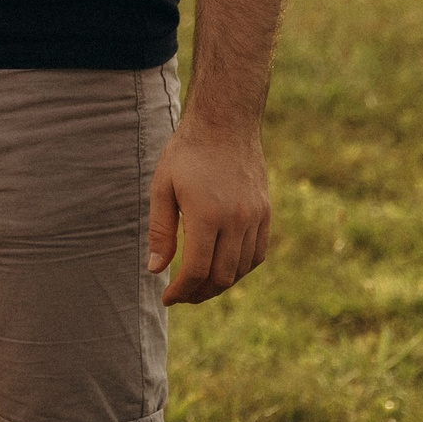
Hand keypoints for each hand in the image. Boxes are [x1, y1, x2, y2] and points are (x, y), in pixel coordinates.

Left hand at [146, 117, 270, 304]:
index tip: (167, 298)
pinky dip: (240, 268)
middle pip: (221, 277)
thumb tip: (156, 269)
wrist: (225, 123)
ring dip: (220, 283)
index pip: (197, 271)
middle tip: (181, 295)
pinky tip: (222, 267)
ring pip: (241, 269)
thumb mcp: (162, 188)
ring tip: (198, 285)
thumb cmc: (186, 153)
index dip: (181, 291)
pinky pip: (257, 254)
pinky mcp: (266, 212)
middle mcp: (236, 220)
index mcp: (207, 215)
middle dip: (199, 293)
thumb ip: (160, 232)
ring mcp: (255, 217)